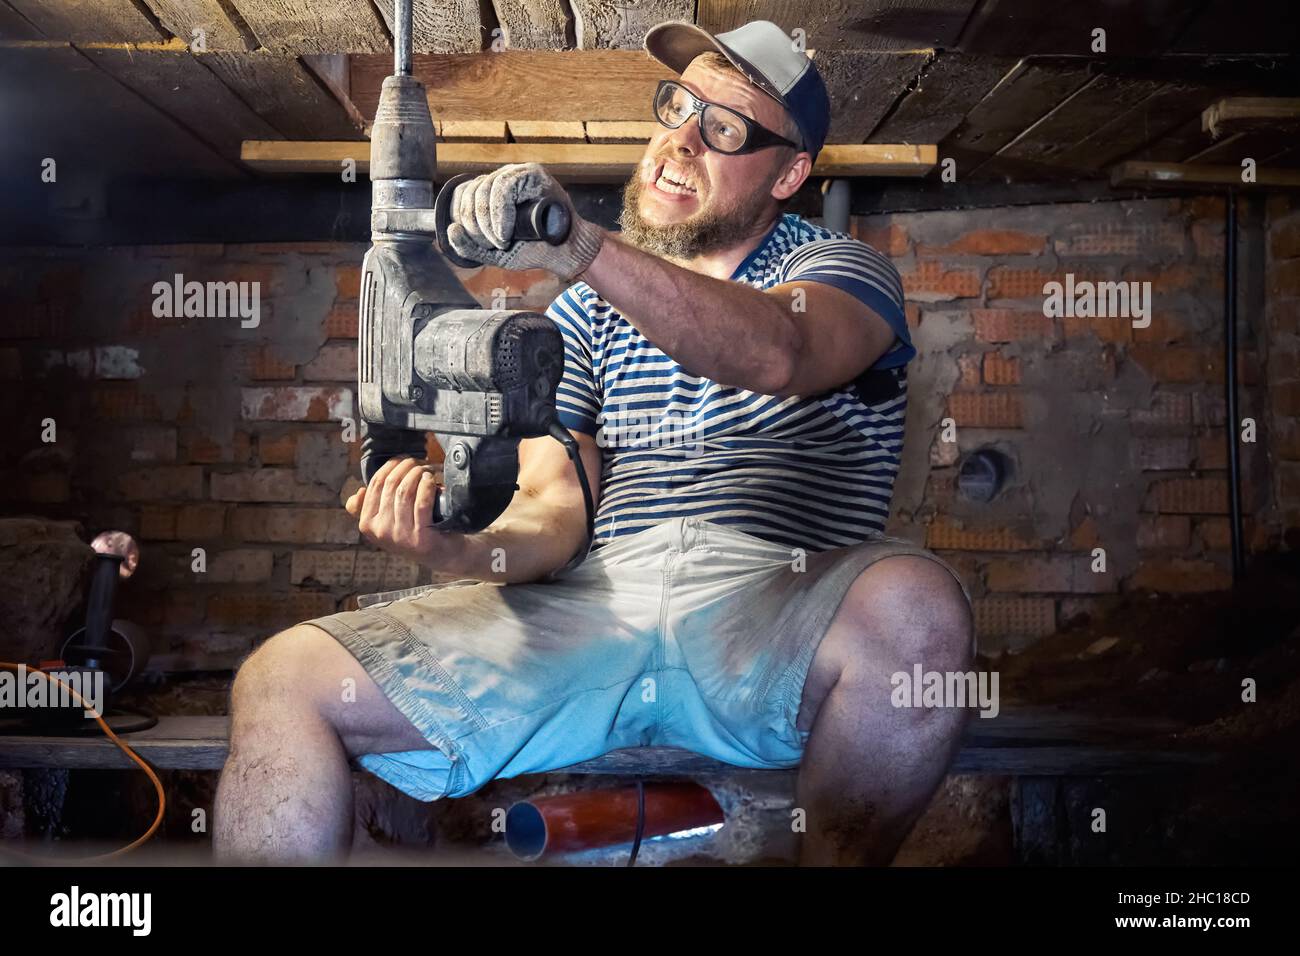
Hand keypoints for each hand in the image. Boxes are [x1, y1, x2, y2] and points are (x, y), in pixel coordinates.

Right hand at [345, 457, 466, 571]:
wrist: (441, 554)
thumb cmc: (414, 531)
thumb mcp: (386, 522)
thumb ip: (368, 508)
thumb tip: (359, 492)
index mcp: (368, 524)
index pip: (374, 485)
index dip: (390, 466)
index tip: (403, 459)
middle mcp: (381, 531)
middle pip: (391, 485)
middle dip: (407, 467)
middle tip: (419, 462)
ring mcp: (401, 536)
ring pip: (405, 492)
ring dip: (418, 474)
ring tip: (427, 469)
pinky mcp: (421, 537)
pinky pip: (422, 503)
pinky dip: (427, 486)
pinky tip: (431, 480)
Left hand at [446, 162, 604, 279]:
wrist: (565, 252)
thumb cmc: (534, 249)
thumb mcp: (494, 253)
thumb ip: (470, 247)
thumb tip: (451, 229)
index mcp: (492, 192)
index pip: (465, 194)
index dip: (465, 219)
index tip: (480, 242)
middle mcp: (503, 178)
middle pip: (473, 192)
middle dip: (475, 224)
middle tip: (492, 245)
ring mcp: (518, 173)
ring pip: (486, 188)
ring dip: (487, 222)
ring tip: (501, 241)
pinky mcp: (533, 173)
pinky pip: (505, 187)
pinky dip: (500, 214)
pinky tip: (506, 232)